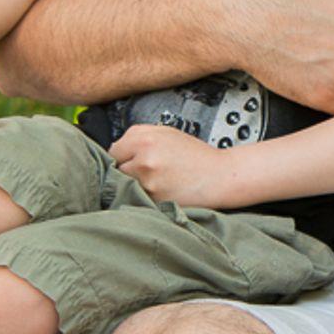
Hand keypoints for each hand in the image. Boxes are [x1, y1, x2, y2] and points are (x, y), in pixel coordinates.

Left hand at [110, 124, 232, 205]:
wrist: (220, 176)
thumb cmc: (196, 156)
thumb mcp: (168, 133)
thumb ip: (140, 137)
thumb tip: (118, 150)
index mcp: (145, 139)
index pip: (113, 150)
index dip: (123, 156)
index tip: (130, 159)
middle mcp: (144, 159)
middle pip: (117, 169)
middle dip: (127, 171)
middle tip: (147, 171)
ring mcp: (148, 182)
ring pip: (126, 185)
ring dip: (134, 185)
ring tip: (156, 180)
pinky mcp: (154, 200)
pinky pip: (138, 198)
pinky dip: (145, 196)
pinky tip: (162, 190)